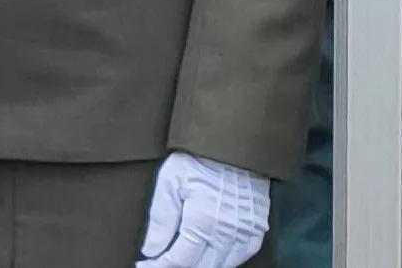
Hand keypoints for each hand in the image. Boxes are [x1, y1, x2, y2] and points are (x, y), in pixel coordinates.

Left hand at [137, 152, 270, 267]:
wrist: (235, 147)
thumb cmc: (198, 160)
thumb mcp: (170, 182)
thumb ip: (161, 219)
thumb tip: (150, 251)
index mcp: (203, 222)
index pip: (179, 261)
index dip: (159, 267)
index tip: (144, 266)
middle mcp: (227, 234)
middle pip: (200, 267)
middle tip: (159, 264)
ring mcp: (245, 234)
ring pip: (221, 266)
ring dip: (200, 266)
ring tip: (180, 261)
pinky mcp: (257, 230)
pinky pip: (240, 257)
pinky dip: (222, 262)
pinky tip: (208, 258)